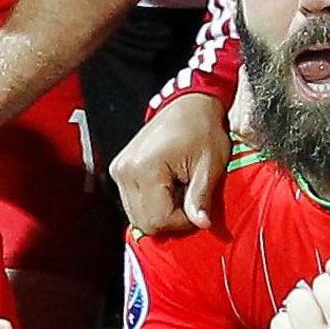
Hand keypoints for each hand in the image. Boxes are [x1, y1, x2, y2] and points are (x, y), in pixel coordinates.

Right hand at [112, 91, 230, 233]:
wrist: (187, 104)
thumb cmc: (203, 130)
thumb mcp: (210, 164)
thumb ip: (201, 196)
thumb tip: (201, 224)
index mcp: (146, 168)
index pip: (159, 219)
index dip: (182, 222)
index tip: (198, 209)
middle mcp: (125, 171)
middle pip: (144, 222)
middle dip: (170, 220)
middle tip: (190, 201)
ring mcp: (119, 170)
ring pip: (136, 216)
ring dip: (160, 213)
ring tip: (179, 192)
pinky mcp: (119, 170)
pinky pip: (133, 203)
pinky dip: (151, 204)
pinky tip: (167, 188)